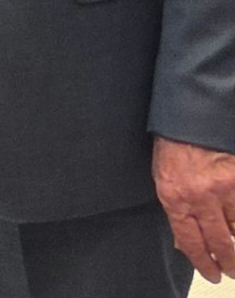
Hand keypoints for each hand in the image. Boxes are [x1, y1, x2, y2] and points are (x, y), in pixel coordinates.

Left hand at [153, 135, 234, 280]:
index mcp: (174, 197)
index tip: (212, 274)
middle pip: (219, 241)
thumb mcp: (163, 179)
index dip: (203, 262)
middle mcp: (199, 197)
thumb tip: (185, 241)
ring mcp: (223, 188)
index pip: (191, 241)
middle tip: (231, 271)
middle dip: (228, 261)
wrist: (191, 116)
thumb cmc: (174, 146)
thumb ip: (176, 209)